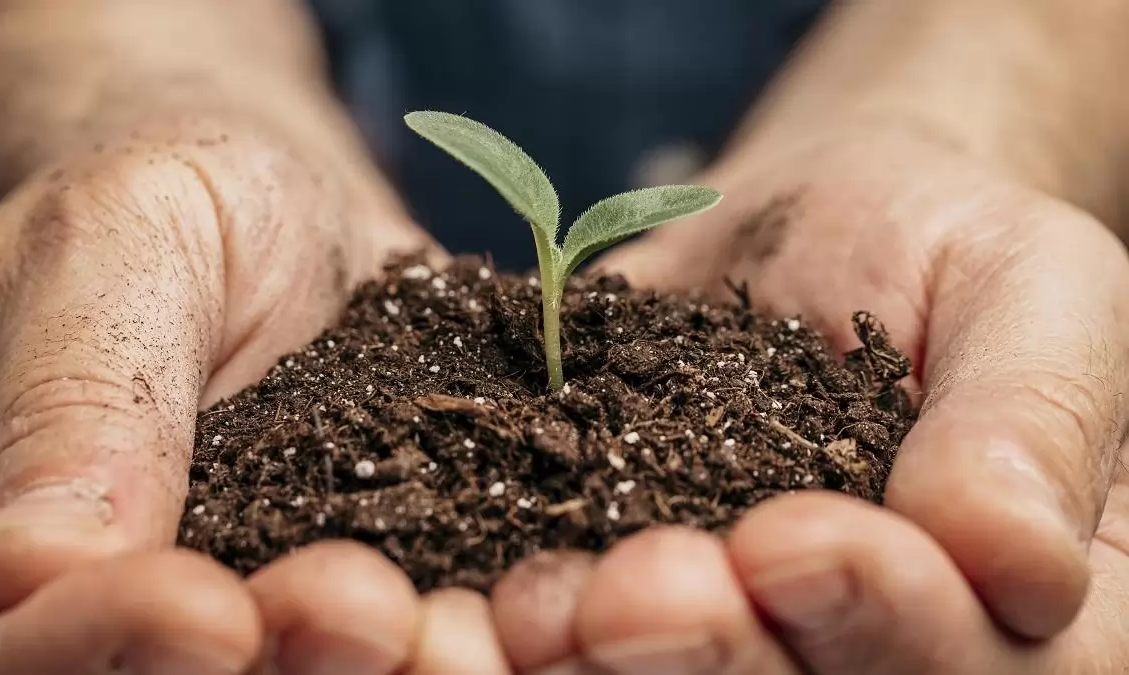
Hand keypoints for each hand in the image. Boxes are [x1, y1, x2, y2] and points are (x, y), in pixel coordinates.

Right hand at [0, 116, 467, 672]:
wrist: (277, 203)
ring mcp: (255, 603)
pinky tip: (552, 599)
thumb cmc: (163, 198)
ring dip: (396, 669)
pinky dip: (497, 621)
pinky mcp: (379, 582)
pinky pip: (427, 619)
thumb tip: (27, 573)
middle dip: (284, 670)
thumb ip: (74, 399)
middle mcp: (116, 596)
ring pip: (312, 674)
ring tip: (462, 627)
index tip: (204, 610)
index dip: (83, 649)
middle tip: (367, 613)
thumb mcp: (102, 249)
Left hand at [475, 128, 1128, 672]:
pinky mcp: (638, 598)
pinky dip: (539, 634)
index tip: (794, 540)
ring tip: (542, 605)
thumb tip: (1015, 561)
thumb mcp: (1029, 288)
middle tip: (638, 591)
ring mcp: (756, 628)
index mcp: (1030, 607)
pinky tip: (484, 601)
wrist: (812, 228)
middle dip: (720, 656)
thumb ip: (1031, 419)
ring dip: (613, 666)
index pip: (987, 661)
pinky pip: (591, 639)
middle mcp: (884, 644)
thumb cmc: (938, 244)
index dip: (891, 619)